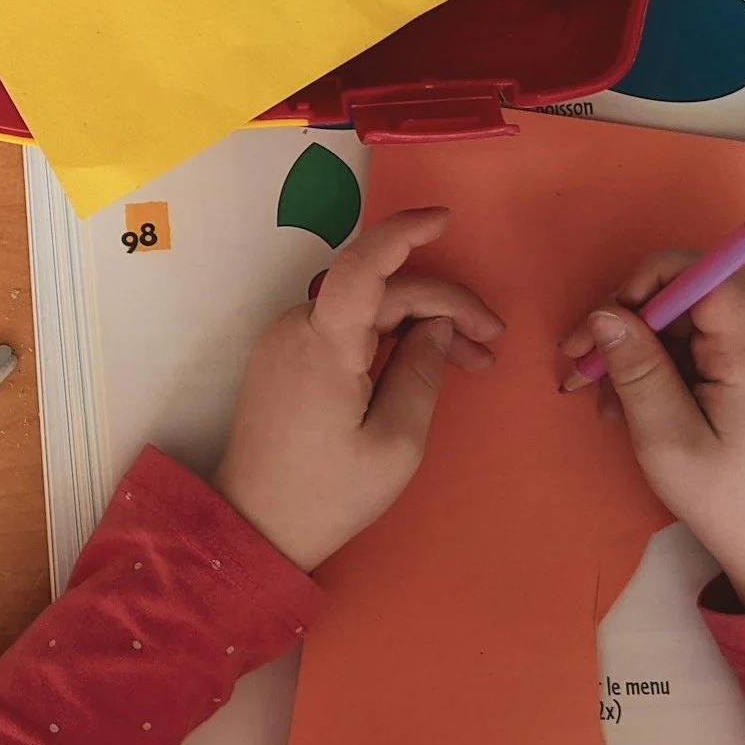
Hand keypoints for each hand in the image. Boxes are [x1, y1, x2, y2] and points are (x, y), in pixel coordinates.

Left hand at [214, 207, 502, 571]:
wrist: (253, 525)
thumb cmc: (327, 494)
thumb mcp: (395, 442)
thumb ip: (422, 373)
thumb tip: (437, 326)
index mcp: (323, 344)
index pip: (363, 265)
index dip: (403, 233)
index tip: (445, 219)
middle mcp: (297, 328)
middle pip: (378, 291)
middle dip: (442, 307)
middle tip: (491, 345)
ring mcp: (286, 341)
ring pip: (365, 309)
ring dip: (419, 324)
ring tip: (471, 361)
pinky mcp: (285, 359)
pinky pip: (345, 329)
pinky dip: (387, 338)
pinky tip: (423, 363)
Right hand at [557, 257, 744, 611]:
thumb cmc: (729, 500)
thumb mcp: (667, 441)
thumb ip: (637, 371)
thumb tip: (603, 312)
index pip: (707, 273)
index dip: (649, 280)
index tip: (607, 322)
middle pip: (688, 295)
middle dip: (629, 325)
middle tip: (582, 372)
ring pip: (687, 321)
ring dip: (640, 351)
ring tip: (607, 403)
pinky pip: (702, 343)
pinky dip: (663, 365)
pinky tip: (637, 403)